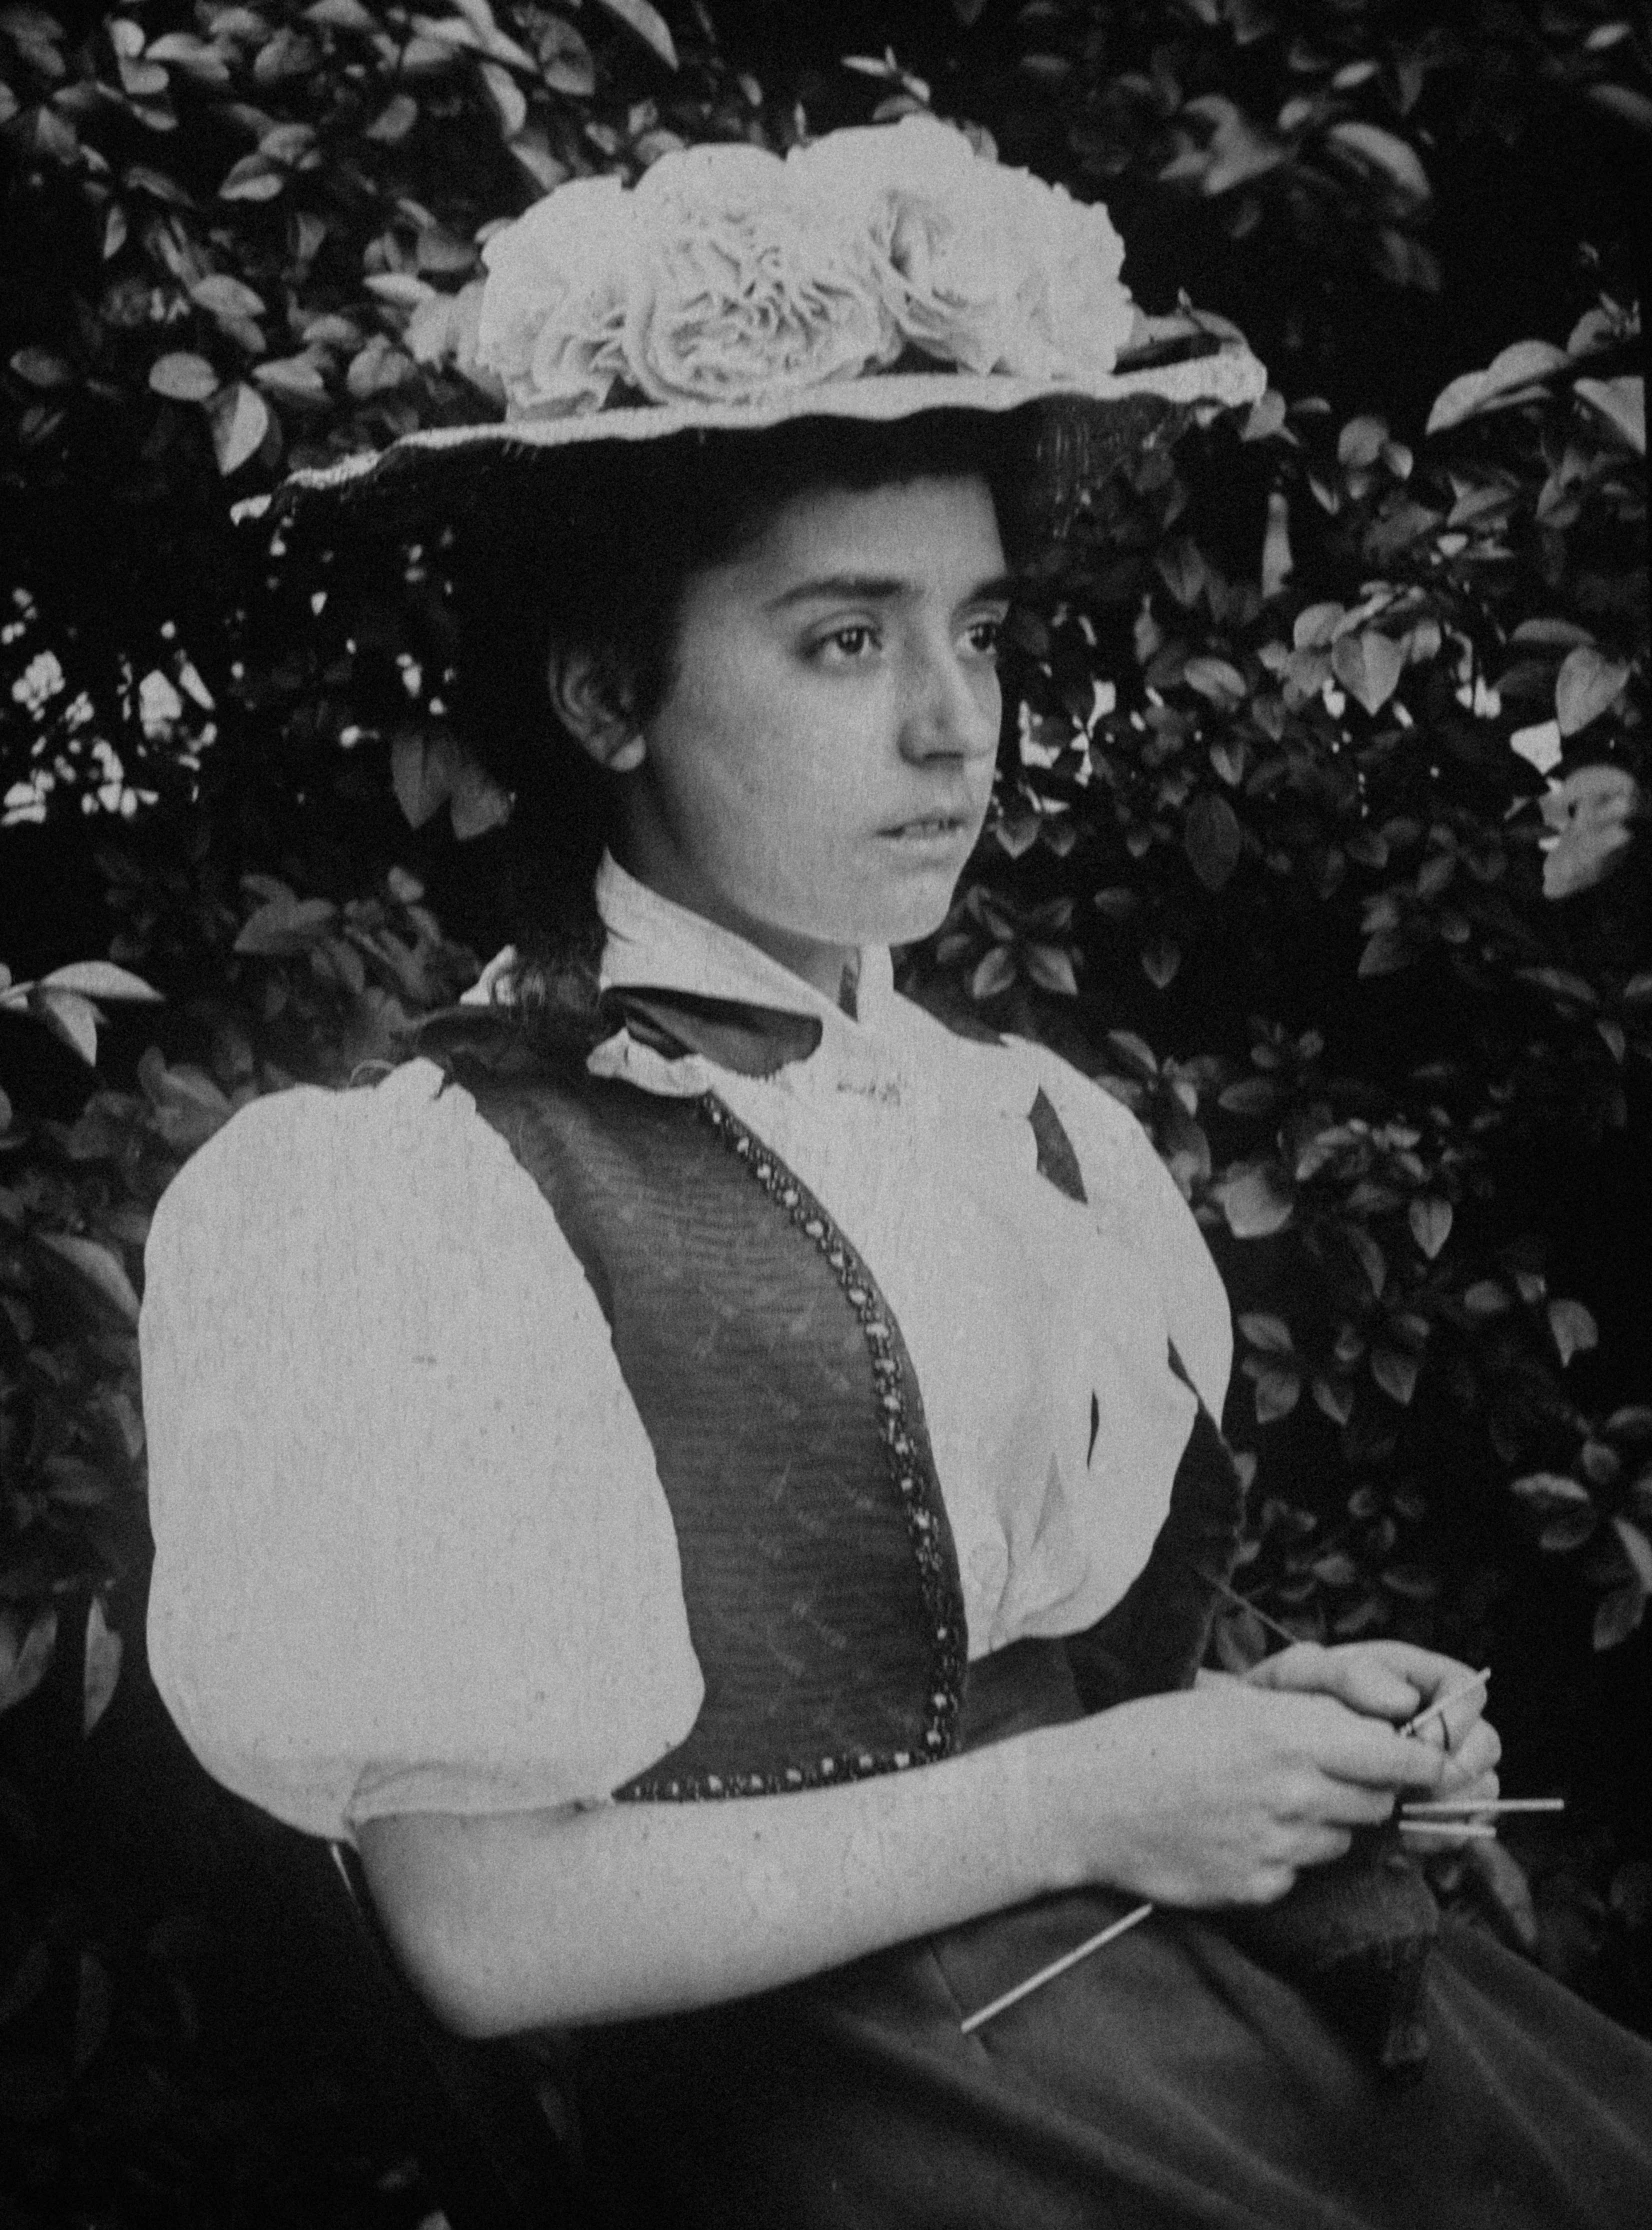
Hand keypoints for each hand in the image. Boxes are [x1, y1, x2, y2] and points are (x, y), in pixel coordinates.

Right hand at [1046, 1680, 1447, 1910]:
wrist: (1086, 1799)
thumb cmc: (1153, 1737)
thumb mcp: (1232, 1704)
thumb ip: (1307, 1720)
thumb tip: (1372, 1733)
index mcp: (1290, 1735)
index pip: (1399, 1757)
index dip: (1422, 1761)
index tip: (1431, 1763)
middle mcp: (1294, 1792)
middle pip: (1376, 1801)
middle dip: (1365, 1789)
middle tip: (1320, 1775)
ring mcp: (1277, 1846)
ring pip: (1341, 1840)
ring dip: (1323, 1825)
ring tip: (1263, 1803)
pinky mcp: (1258, 1887)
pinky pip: (1300, 1874)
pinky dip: (1283, 1859)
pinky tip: (1236, 1836)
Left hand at [1243, 1641, 1500, 1835]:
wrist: (1253, 1762)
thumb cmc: (1276, 1707)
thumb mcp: (1298, 1678)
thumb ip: (1346, 1674)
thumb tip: (1404, 1700)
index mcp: (1412, 1678)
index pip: (1469, 1690)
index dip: (1455, 1720)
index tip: (1422, 1742)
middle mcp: (1432, 1724)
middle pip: (1486, 1746)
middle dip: (1460, 1773)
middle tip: (1416, 1791)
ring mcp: (1432, 1771)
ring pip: (1481, 1792)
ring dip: (1449, 1810)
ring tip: (1402, 1820)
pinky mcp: (1422, 1813)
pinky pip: (1459, 1831)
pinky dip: (1438, 1840)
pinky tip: (1400, 1842)